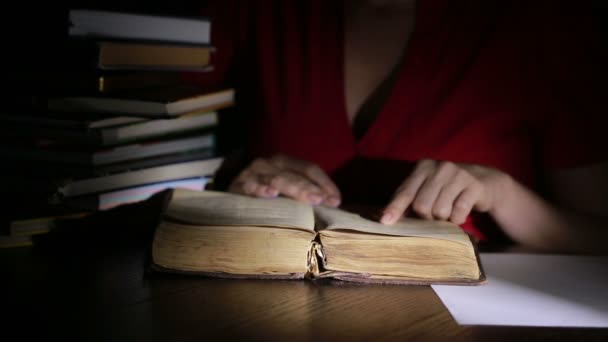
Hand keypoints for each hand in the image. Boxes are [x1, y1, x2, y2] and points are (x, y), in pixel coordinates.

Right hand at [228, 154, 340, 206]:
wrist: (229, 202)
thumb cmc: (264, 201)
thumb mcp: (286, 195)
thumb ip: (307, 197)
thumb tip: (334, 205)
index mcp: (285, 163)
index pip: (309, 168)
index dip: (325, 183)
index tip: (337, 200)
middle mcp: (270, 163)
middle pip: (295, 174)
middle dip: (312, 188)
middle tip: (324, 201)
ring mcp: (253, 173)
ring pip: (278, 179)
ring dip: (295, 188)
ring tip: (311, 199)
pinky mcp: (237, 185)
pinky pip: (250, 186)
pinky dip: (260, 189)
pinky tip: (270, 195)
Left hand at [380, 159, 509, 224]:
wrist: (485, 181)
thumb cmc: (448, 188)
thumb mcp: (426, 187)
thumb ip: (408, 199)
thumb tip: (386, 218)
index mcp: (423, 167)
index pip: (405, 192)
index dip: (395, 208)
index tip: (385, 221)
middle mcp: (440, 167)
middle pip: (422, 206)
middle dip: (426, 217)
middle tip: (434, 215)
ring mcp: (458, 175)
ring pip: (440, 211)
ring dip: (443, 219)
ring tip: (448, 211)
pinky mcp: (474, 186)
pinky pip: (458, 213)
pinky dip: (458, 219)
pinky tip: (460, 212)